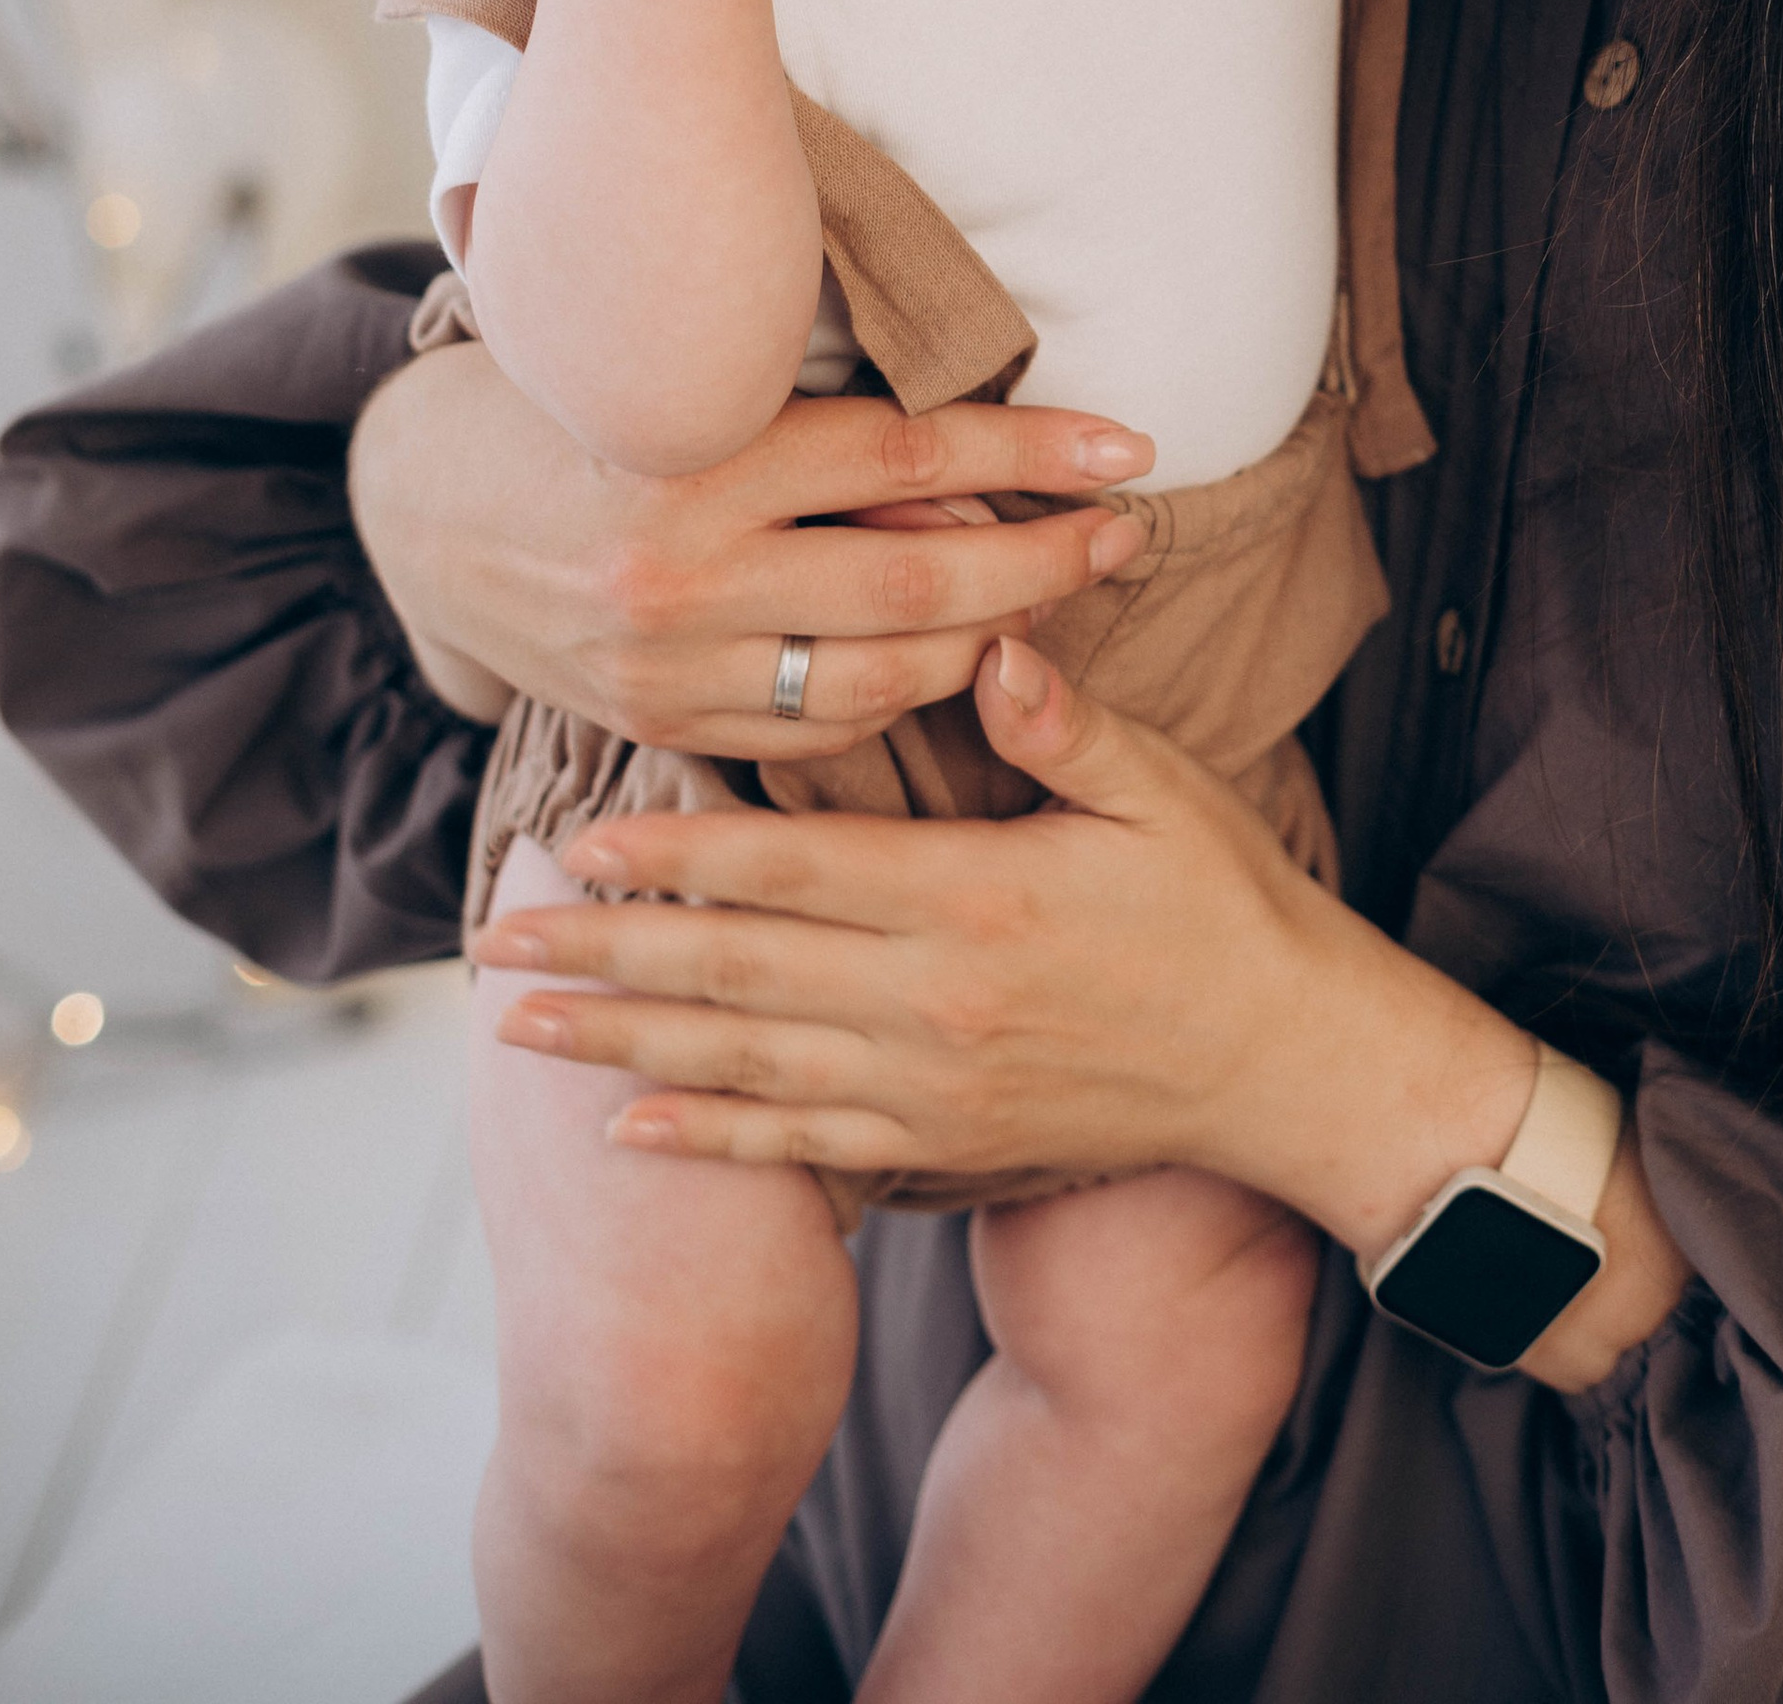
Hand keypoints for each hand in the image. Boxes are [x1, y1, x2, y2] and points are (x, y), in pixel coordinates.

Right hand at [350, 341, 1151, 763]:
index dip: (1031, 451)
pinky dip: (896, 695)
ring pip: (879, 676)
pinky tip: (942, 659)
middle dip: (1040, 566)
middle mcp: (682, 570)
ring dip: (986, 644)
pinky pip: (817, 729)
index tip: (1132, 447)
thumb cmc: (574, 404)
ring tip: (1051, 599)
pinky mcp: (658, 726)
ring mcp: (668, 665)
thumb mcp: (684, 374)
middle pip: (914, 583)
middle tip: (1122, 537)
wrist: (421, 506)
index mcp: (696, 455)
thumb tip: (973, 481)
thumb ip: (817, 423)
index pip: (905, 454)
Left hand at [471, 644, 1691, 1385]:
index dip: (684, 852)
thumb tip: (989, 636)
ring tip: (519, 1028)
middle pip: (739, 971)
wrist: (1288, 1064)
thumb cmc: (1223, 903)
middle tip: (494, 938)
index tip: (585, 837)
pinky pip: (805, 1147)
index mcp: (976, 898)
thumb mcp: (1158, 792)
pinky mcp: (943, 1140)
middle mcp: (935, 1001)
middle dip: (609, 953)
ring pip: (745, 1064)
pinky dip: (710, 1138)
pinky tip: (631, 1125)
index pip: (797, 868)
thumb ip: (1061, 723)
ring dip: (625, 1042)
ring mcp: (931, 1085)